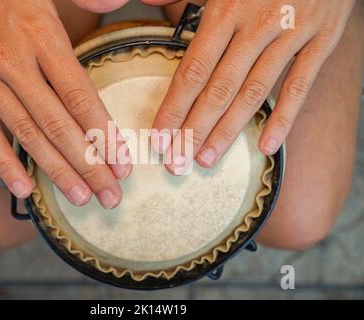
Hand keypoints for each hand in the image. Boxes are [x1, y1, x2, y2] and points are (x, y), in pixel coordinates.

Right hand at [0, 0, 131, 207]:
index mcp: (41, 35)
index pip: (80, 98)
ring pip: (25, 134)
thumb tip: (114, 5)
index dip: (104, 136)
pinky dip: (2, 162)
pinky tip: (24, 189)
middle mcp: (13, 61)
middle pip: (59, 125)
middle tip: (111, 195)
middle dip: (89, 165)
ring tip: (81, 198)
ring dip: (56, 171)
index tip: (122, 164)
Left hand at [152, 0, 355, 172]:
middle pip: (219, 89)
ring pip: (254, 93)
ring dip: (228, 131)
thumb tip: (148, 5)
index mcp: (225, 9)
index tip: (160, 137)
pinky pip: (300, 85)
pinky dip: (284, 118)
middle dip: (194, 130)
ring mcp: (291, 33)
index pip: (192, 70)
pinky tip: (266, 147)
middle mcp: (256, 25)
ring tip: (207, 160)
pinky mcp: (321, 40)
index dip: (174, 108)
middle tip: (176, 162)